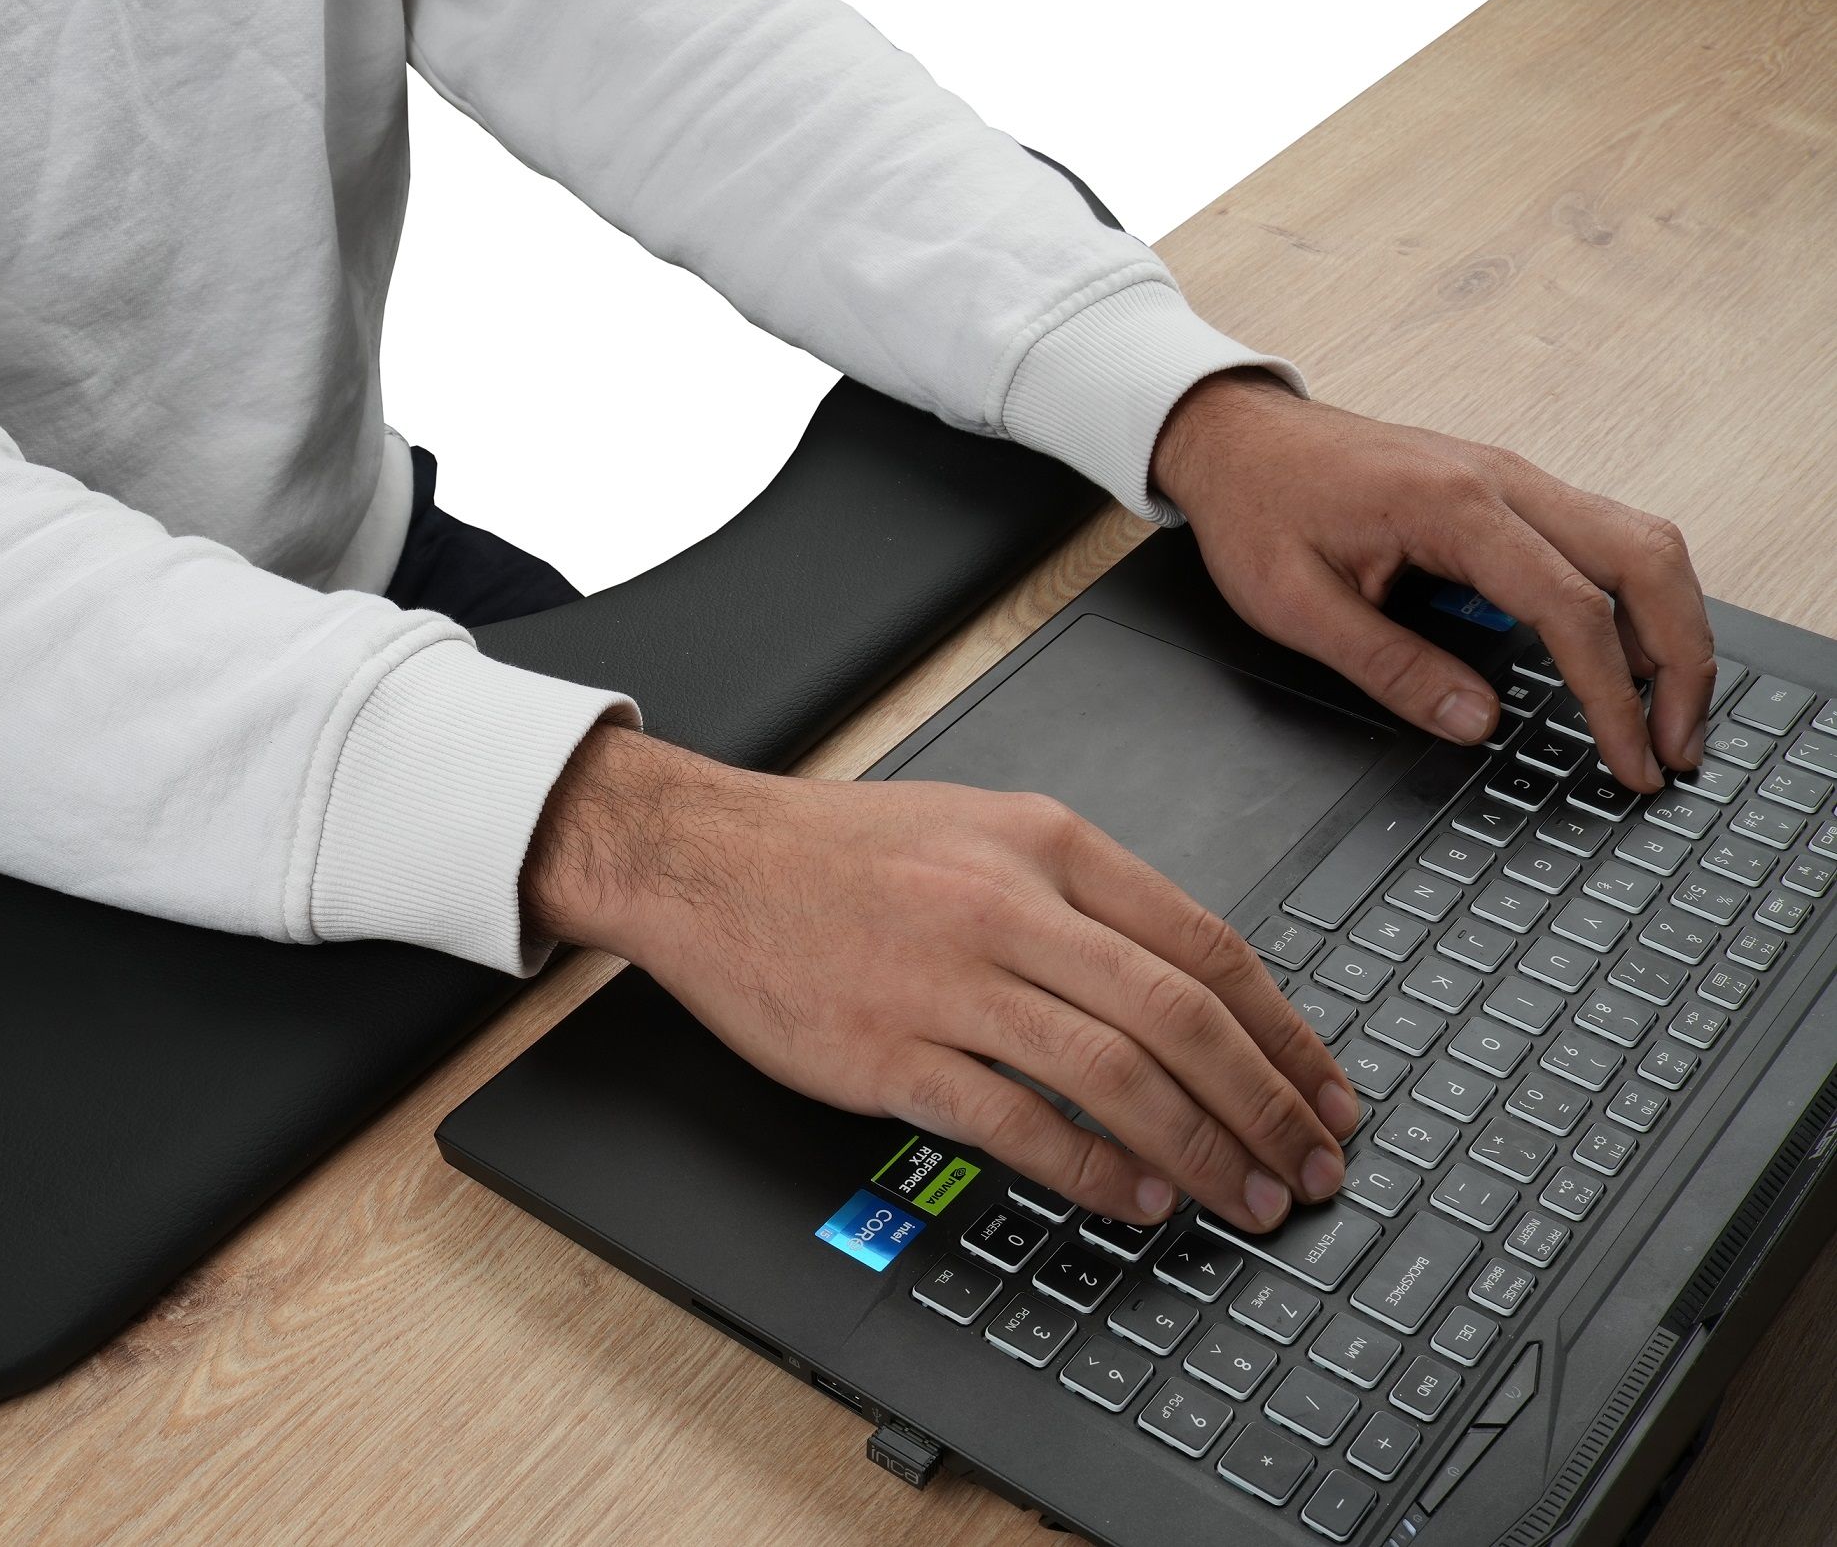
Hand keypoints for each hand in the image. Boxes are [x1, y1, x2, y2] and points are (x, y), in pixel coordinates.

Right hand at [523, 726, 1359, 1232]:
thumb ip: (1084, 897)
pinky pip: (1015, 1121)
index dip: (1285, 1034)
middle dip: (1265, 1105)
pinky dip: (1091, 1168)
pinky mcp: (886, 1053)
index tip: (1325, 1092)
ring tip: (1245, 1198)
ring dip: (1198, 1148)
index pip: (1204, 945)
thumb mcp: (982, 830)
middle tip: (1311, 1166)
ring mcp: (945, 982)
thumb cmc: (840, 852)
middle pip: (1179, 1016)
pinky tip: (1136, 1198)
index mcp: (1045, 844)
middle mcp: (1006, 906)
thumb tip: (1191, 987)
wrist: (703, 859)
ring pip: (1112, 1074)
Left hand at [1152, 371, 1712, 789]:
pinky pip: (1606, 537)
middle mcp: (1503, 480)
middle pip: (1645, 560)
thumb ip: (1388, 666)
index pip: (1571, 606)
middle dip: (1681, 659)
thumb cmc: (1257, 506)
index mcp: (1452, 507)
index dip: (1612, 695)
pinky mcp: (1510, 490)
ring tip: (1668, 714)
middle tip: (1678, 746)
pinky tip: (1628, 656)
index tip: (1629, 759)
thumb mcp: (1294, 606)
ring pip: (1641, 541)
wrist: (1238, 437)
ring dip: (1672, 627)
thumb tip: (1473, 720)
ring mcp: (1514, 478)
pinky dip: (1637, 599)